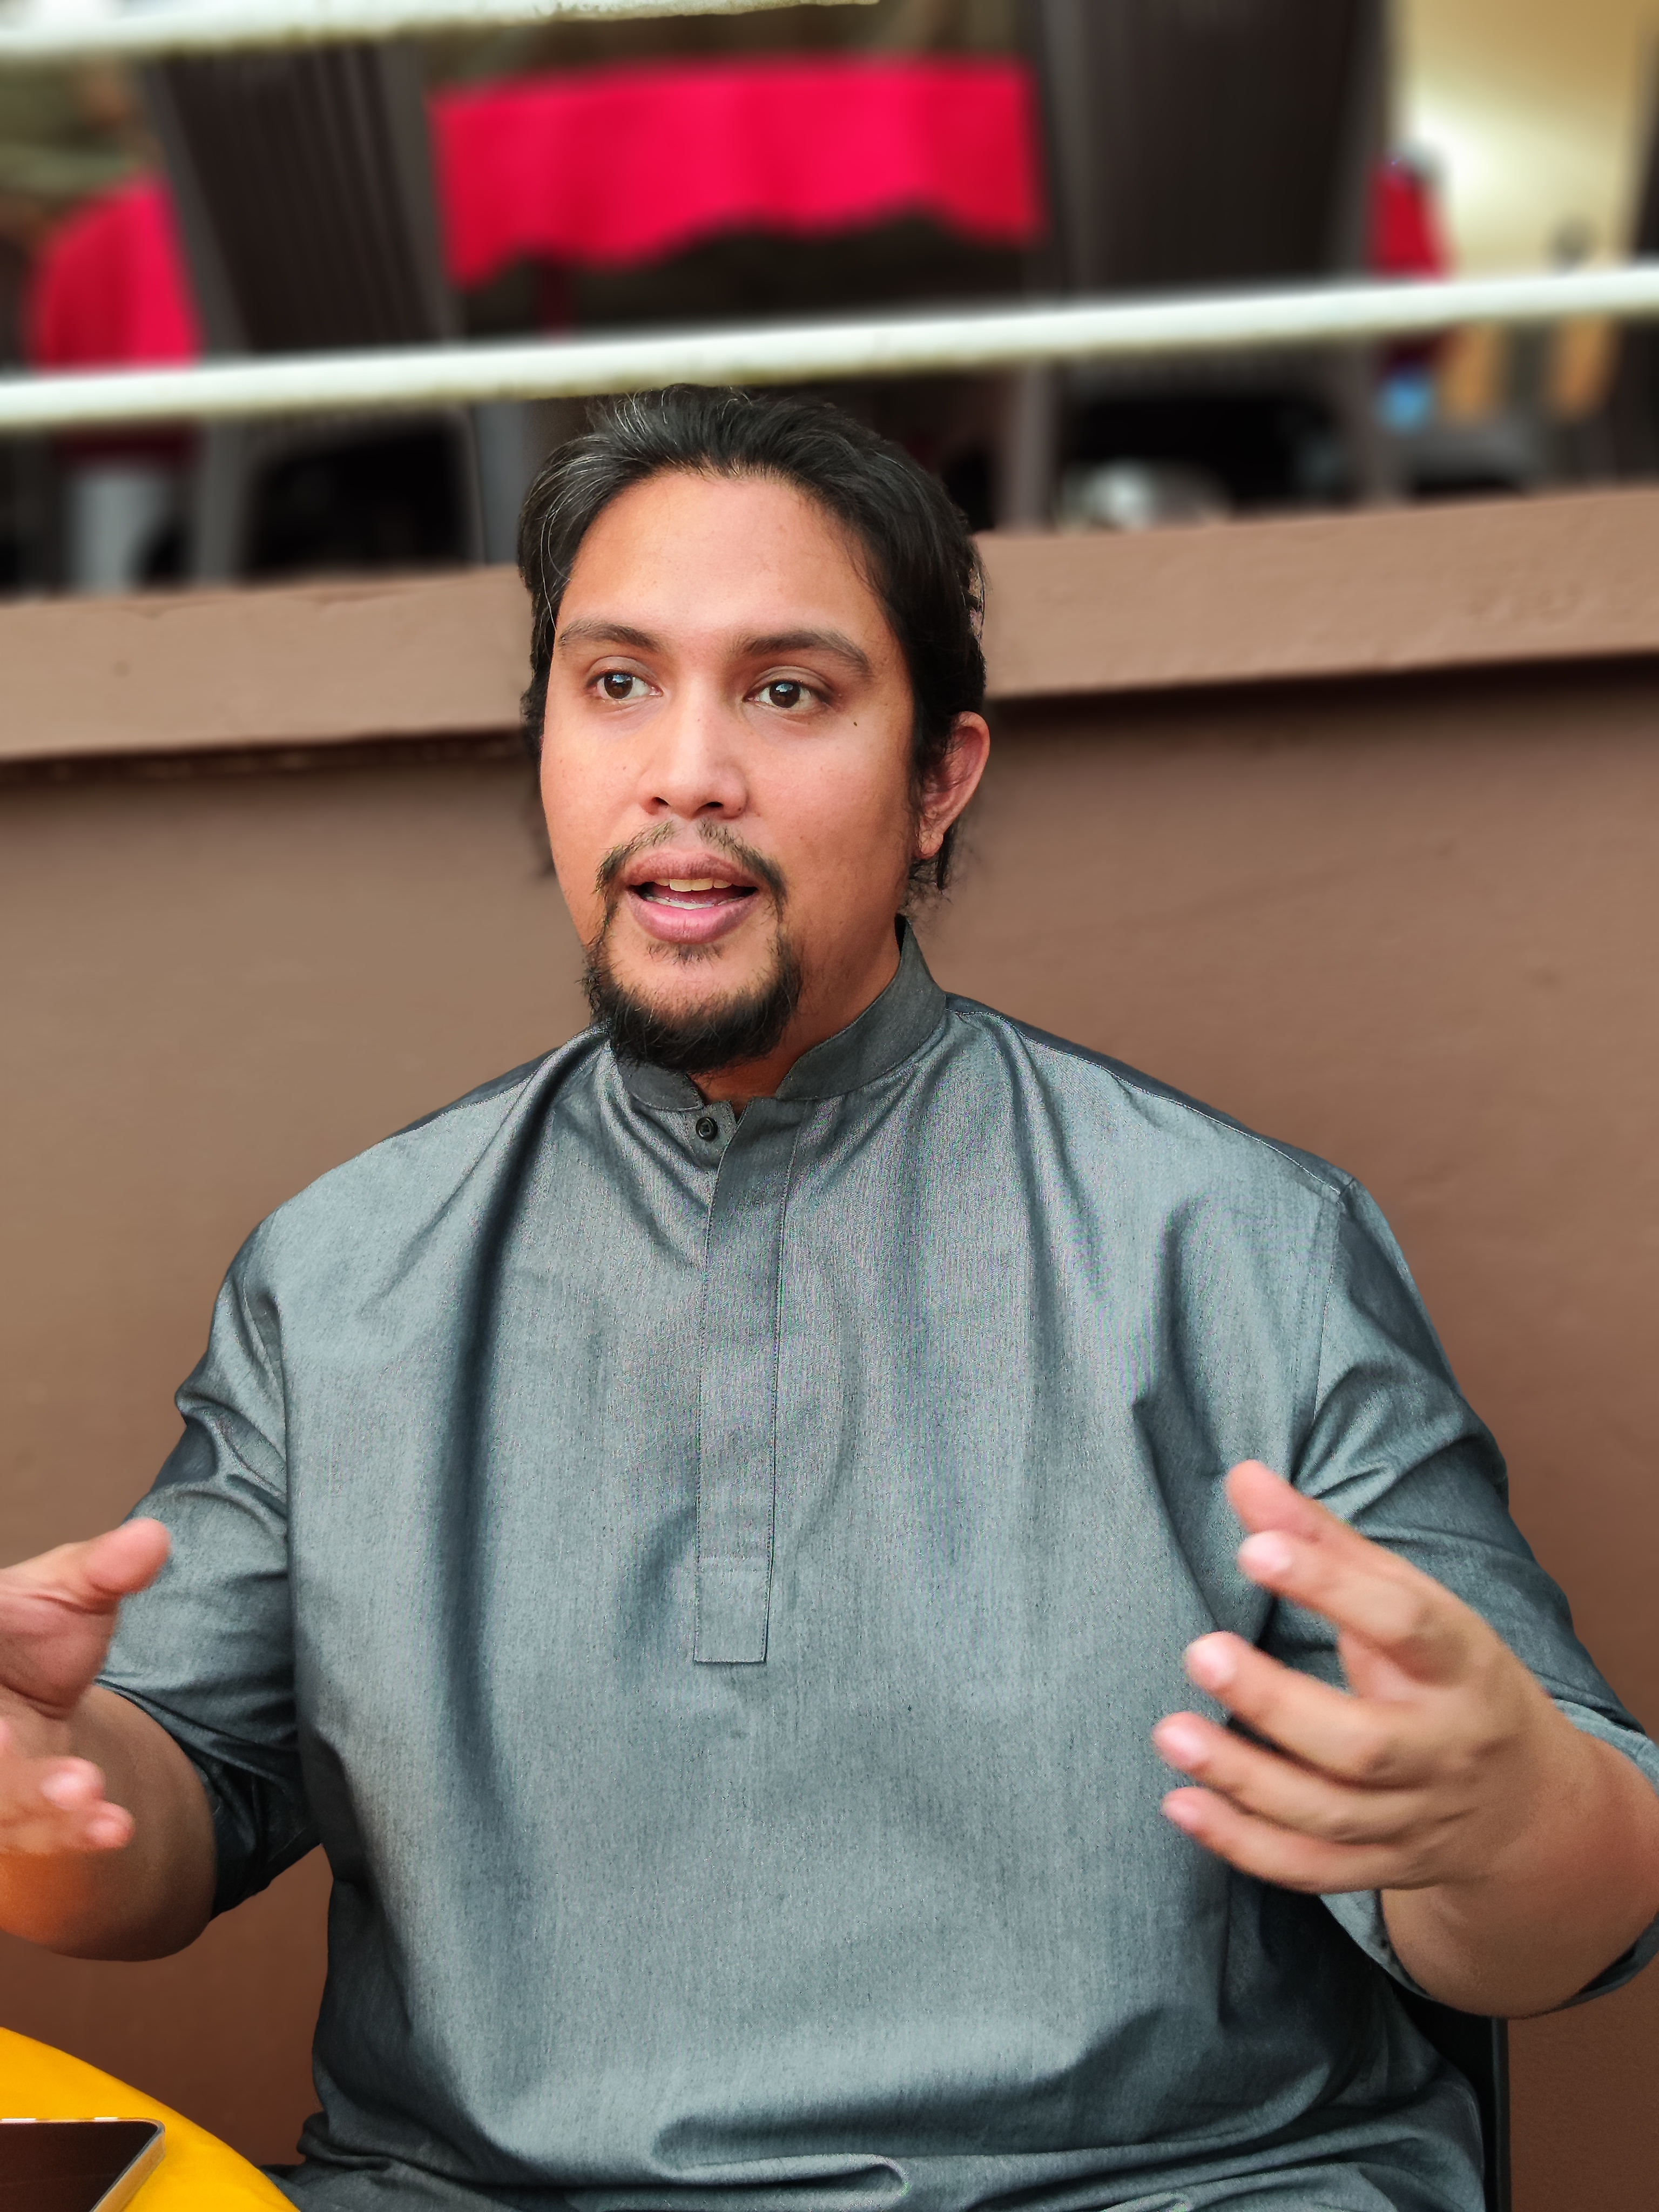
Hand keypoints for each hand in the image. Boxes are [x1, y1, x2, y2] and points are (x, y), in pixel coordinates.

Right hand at [0, 1522, 169, 1857]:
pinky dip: (71, 1830)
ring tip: (88, 1788)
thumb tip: (153, 1539)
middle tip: (37, 1753)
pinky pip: (36, 1831)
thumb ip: (104, 1569)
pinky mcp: (11, 1816)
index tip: (4, 1724)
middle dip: (6, 1766)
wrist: (22, 1683)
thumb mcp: (67, 1589)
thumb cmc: (29, 1629)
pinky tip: (115, 1826)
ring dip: (39, 1802)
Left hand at [1151, 1460, 1572, 1896]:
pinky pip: (1310, 1868)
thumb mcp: (1410, 1599)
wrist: (1527, 1802)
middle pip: (1363, 1744)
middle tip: (1199, 1651)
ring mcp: (1414, 1818)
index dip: (1331, 1585)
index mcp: (1460, 1664)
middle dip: (1277, 1703)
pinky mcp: (1383, 1866)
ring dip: (1244, 1778)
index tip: (1256, 1548)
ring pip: (1328, 1814)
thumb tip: (1243, 1475)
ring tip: (1169, 1731)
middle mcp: (1442, 1749)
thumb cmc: (1448, 1671)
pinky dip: (1244, 1845)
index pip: (1404, 1622)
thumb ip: (1323, 1539)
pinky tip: (1181, 1805)